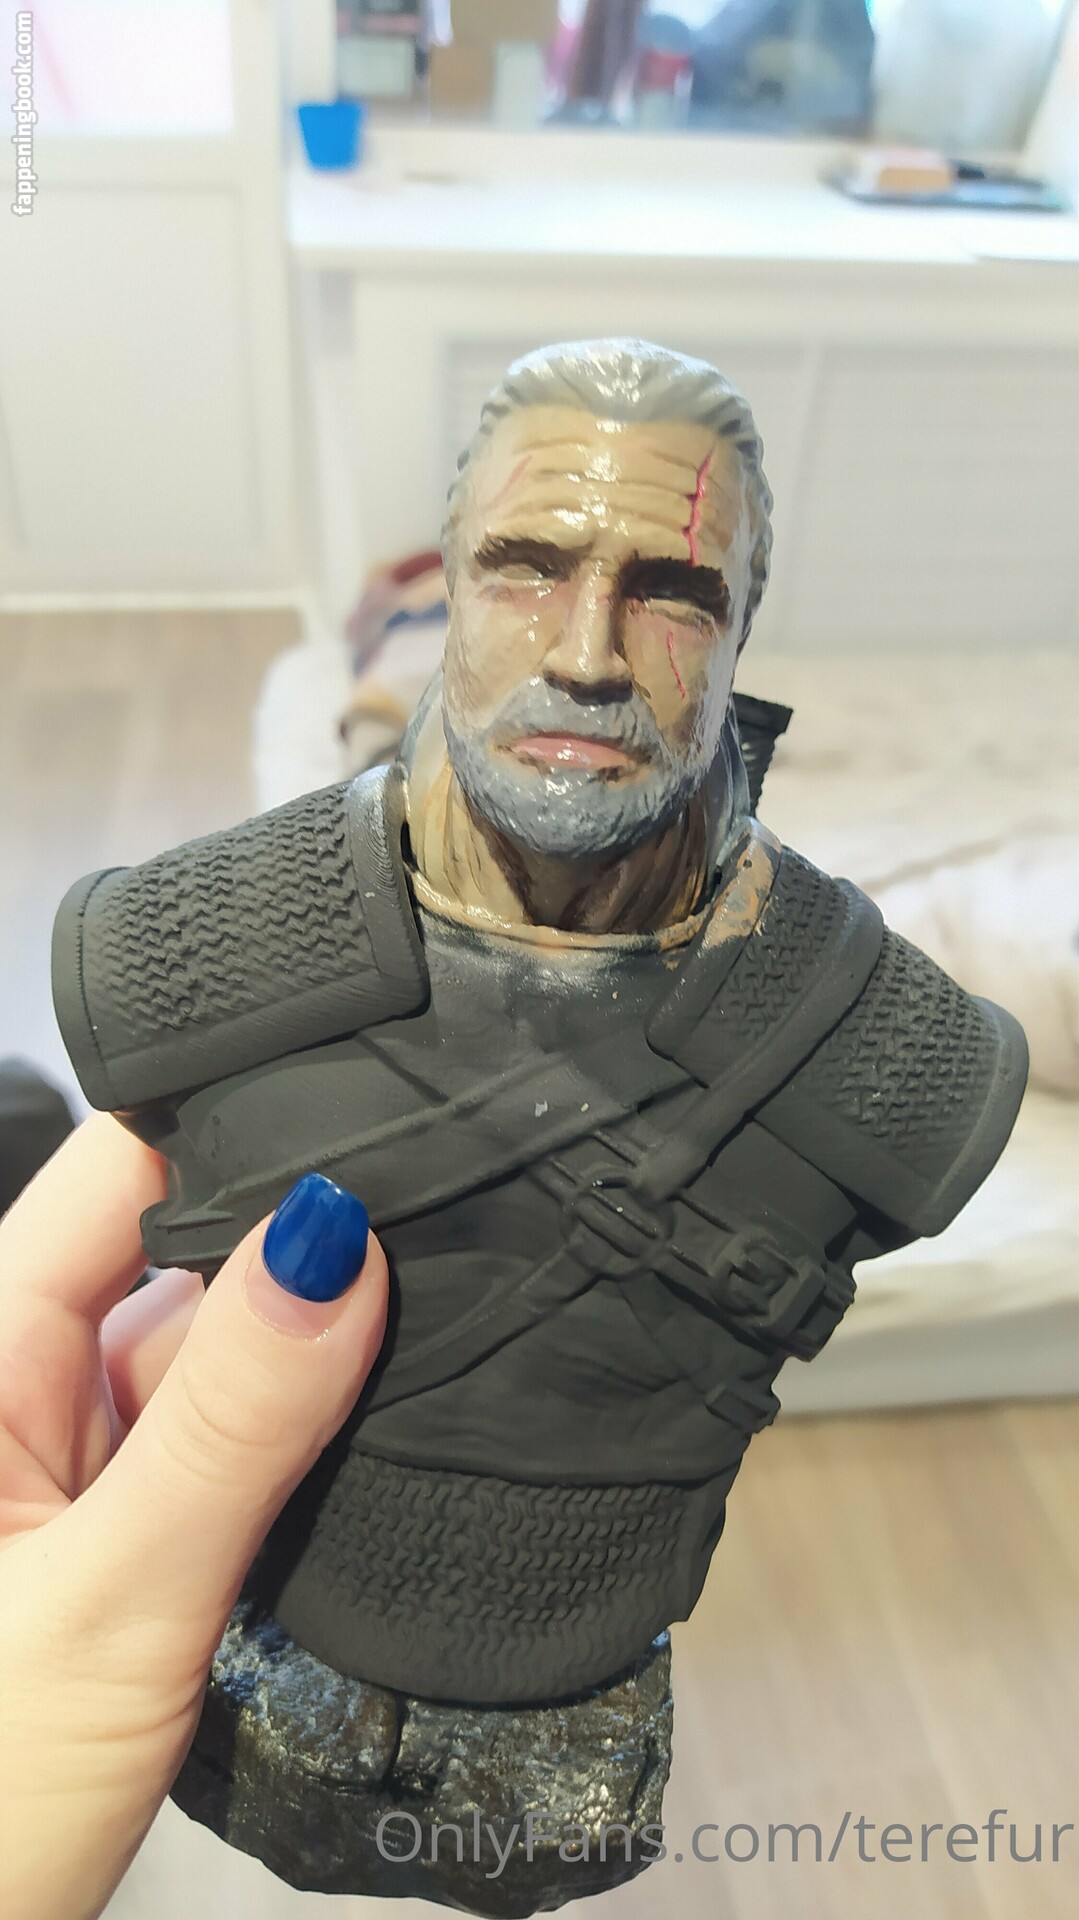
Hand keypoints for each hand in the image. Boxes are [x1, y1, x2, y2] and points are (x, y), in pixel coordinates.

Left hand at [0, 1115, 386, 1919]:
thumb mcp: (111, 1607)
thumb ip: (228, 1427)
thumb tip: (336, 1246)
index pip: (117, 1170)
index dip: (242, 1128)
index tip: (384, 1131)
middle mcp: (21, 1384)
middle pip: (183, 1251)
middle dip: (302, 1252)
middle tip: (436, 1268)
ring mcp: (75, 1457)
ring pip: (217, 1349)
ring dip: (307, 1360)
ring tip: (420, 1363)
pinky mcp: (124, 1526)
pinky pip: (225, 1438)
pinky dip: (298, 1439)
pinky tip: (369, 1446)